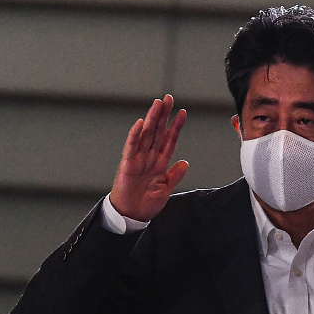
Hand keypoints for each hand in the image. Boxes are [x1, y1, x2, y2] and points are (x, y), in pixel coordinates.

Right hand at [109, 95, 188, 220]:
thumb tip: (185, 162)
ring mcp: (138, 159)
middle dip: (163, 115)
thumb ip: (175, 176)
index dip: (176, 126)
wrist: (132, 215)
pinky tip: (141, 123)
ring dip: (152, 119)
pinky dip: (135, 135)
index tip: (183, 112)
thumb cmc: (147, 203)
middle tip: (168, 98)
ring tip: (158, 103)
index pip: (169, 140)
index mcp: (160, 162)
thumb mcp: (166, 189)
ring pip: (146, 134)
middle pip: (158, 131)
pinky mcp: (127, 164)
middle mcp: (149, 157)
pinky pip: (132, 147)